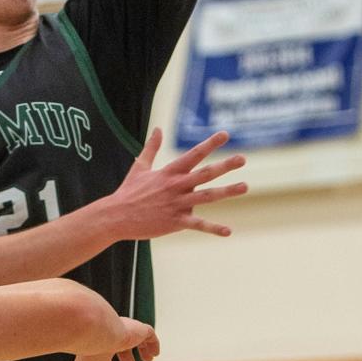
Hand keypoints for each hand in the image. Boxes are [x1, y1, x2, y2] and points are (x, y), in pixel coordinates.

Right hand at [74, 316, 159, 360]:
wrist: (97, 331)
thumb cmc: (91, 351)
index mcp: (98, 342)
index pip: (105, 355)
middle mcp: (111, 334)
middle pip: (122, 349)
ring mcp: (125, 330)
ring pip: (136, 339)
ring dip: (142, 351)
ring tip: (148, 360)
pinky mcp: (138, 329)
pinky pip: (148, 333)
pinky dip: (152, 342)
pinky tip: (155, 353)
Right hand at [105, 128, 246, 239]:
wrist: (116, 216)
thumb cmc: (128, 191)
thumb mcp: (139, 166)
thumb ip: (151, 147)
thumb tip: (158, 129)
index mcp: (169, 172)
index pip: (193, 155)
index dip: (210, 144)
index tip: (225, 134)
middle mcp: (176, 186)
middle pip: (205, 173)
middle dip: (224, 165)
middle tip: (242, 158)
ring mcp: (177, 204)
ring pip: (206, 196)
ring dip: (227, 191)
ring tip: (245, 186)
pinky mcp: (175, 222)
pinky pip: (197, 225)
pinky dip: (213, 228)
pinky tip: (228, 231)